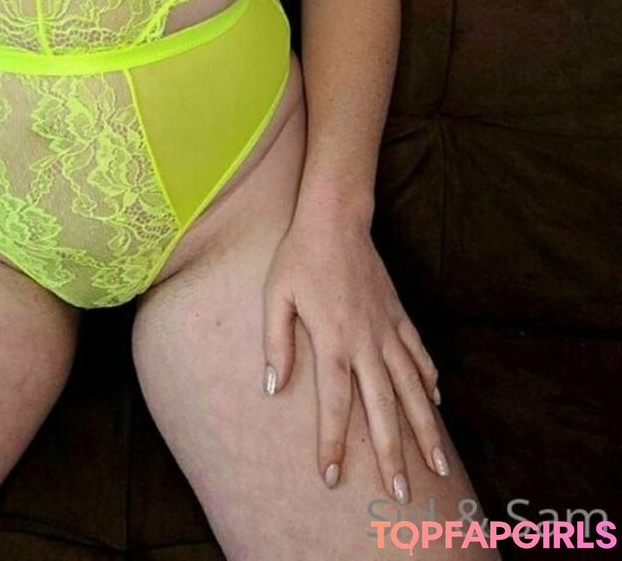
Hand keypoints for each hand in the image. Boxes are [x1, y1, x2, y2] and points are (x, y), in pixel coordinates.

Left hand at [261, 210, 447, 500]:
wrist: (335, 217)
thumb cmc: (298, 257)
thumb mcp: (275, 296)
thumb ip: (276, 343)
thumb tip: (273, 388)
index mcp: (332, 340)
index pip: (334, 403)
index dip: (333, 442)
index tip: (332, 476)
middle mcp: (365, 341)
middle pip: (383, 407)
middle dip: (392, 453)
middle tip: (401, 495)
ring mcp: (387, 329)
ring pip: (412, 388)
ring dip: (425, 429)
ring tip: (439, 467)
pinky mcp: (399, 315)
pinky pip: (419, 354)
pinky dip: (428, 379)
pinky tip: (436, 402)